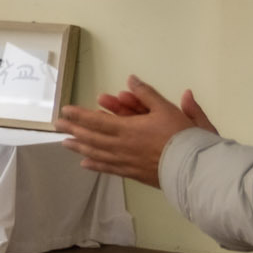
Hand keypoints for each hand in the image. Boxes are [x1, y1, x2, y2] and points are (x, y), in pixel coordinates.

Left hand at [57, 76, 212, 186]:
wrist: (194, 167)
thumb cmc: (183, 136)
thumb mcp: (167, 109)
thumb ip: (147, 94)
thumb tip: (131, 79)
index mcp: (128, 128)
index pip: (97, 120)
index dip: (79, 115)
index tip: (65, 110)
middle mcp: (121, 145)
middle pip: (92, 136)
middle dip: (73, 129)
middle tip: (57, 125)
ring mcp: (125, 161)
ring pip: (97, 153)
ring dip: (79, 147)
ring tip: (65, 143)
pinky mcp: (132, 173)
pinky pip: (109, 168)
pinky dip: (95, 165)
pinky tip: (84, 163)